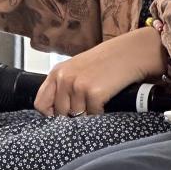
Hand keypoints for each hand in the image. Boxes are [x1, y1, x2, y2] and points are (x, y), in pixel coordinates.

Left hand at [33, 28, 164, 116]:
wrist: (130, 52)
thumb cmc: (105, 62)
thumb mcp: (77, 69)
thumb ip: (64, 86)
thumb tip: (56, 113)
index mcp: (57, 72)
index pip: (40, 104)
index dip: (50, 114)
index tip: (62, 116)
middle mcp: (64, 78)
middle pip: (59, 114)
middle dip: (73, 116)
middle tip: (88, 107)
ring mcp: (78, 85)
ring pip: (76, 117)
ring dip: (88, 115)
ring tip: (98, 102)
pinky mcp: (93, 93)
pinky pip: (93, 116)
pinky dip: (101, 113)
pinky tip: (107, 102)